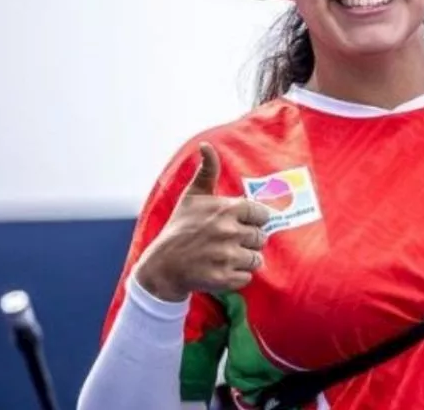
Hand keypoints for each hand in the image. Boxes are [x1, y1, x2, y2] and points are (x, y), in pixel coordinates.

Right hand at [133, 142, 270, 301]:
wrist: (161, 266)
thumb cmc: (180, 228)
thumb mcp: (193, 196)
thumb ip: (207, 171)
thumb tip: (206, 145)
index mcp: (226, 210)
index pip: (262, 214)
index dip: (253, 220)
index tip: (240, 224)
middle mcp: (228, 232)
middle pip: (261, 238)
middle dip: (248, 241)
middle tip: (227, 242)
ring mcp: (225, 256)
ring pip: (256, 259)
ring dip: (244, 260)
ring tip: (224, 256)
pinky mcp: (222, 278)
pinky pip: (246, 277)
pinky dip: (236, 276)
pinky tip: (220, 270)